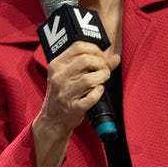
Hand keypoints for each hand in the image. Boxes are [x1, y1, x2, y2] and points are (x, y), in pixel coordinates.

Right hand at [30, 42, 119, 166]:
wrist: (52, 120)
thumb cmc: (63, 94)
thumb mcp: (71, 75)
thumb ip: (93, 64)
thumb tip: (115, 57)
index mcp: (57, 65)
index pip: (78, 46)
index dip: (95, 49)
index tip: (101, 56)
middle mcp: (59, 77)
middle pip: (85, 60)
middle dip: (101, 63)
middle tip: (104, 70)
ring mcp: (65, 93)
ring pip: (89, 79)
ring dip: (102, 77)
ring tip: (103, 79)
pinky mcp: (73, 107)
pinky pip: (91, 97)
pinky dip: (99, 93)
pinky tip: (98, 91)